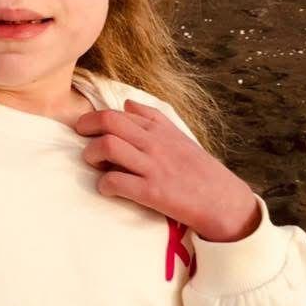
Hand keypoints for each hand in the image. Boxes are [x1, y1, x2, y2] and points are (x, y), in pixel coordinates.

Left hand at [74, 98, 260, 242]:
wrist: (225, 203)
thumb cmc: (199, 171)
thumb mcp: (180, 138)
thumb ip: (154, 119)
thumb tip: (127, 103)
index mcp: (160, 129)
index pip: (119, 112)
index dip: (95, 118)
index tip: (86, 129)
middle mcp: (155, 143)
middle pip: (109, 121)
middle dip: (85, 127)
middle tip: (80, 140)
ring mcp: (153, 166)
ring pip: (108, 146)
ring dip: (91, 154)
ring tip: (93, 164)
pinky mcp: (153, 192)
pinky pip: (116, 181)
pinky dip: (104, 185)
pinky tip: (107, 188)